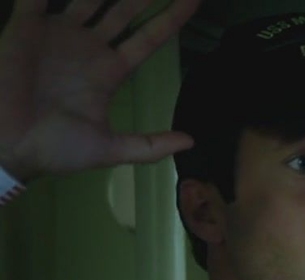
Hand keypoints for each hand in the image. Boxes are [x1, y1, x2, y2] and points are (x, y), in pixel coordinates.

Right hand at [0, 0, 200, 182]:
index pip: (148, 37)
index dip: (172, 18)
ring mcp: (58, 33)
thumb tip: (191, 142)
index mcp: (110, 70)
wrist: (6, 146)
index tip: (196, 1)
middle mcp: (88, 46)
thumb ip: (149, 144)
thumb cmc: (55, 149)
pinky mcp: (26, 26)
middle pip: (124, 9)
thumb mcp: (108, 149)